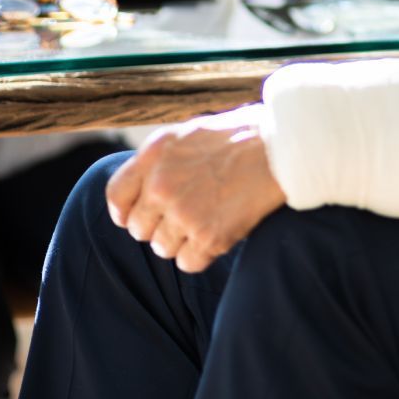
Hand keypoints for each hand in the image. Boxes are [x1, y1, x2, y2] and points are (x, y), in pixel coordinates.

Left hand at [106, 105, 285, 273]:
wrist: (282, 149)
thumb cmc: (240, 138)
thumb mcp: (188, 135)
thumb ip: (160, 162)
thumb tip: (141, 191)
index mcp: (154, 155)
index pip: (117, 197)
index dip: (125, 212)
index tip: (136, 217)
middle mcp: (162, 186)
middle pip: (138, 229)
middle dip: (158, 227)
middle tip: (184, 216)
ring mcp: (184, 213)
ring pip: (162, 248)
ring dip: (180, 242)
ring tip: (205, 221)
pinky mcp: (209, 237)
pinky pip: (187, 263)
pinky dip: (200, 255)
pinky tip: (217, 234)